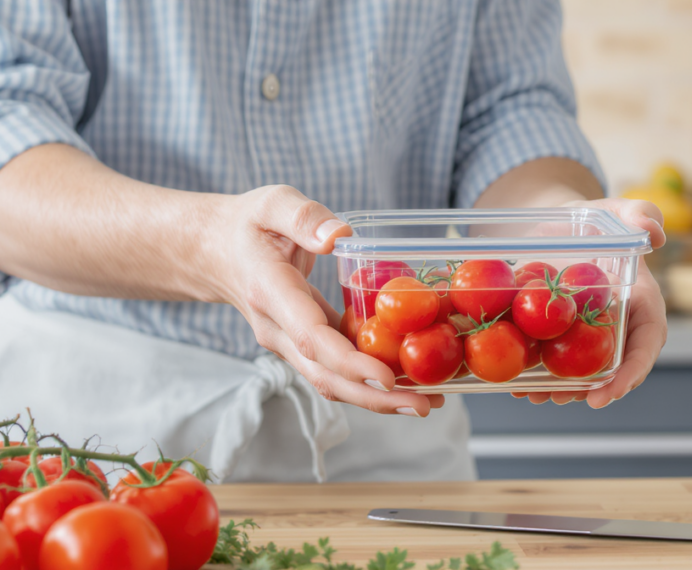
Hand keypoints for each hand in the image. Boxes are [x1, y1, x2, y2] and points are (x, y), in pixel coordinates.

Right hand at [211, 185, 443, 416]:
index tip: (387, 377)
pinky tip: (406, 380)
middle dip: (374, 397)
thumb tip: (339, 236)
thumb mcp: (272, 203)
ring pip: (330, 381)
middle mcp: (276, 329)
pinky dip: (367, 379)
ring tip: (427, 401)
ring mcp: (287, 343)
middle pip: (325, 375)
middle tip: (424, 405)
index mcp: (270, 293)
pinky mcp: (301, 344)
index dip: (349, 362)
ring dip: (376, 398)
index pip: (310, 337)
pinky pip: (334, 368)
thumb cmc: (247, 224)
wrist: (214, 252)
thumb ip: (304, 216)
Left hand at [511, 198, 667, 407]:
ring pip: (582, 370)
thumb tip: (656, 234)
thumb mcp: (615, 210)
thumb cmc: (595, 218)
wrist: (559, 225)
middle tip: (566, 399)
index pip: (646, 343)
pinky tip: (517, 385)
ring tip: (537, 396)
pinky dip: (538, 374)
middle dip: (593, 390)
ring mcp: (588, 334)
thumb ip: (640, 213)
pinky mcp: (560, 334)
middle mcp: (618, 325)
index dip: (632, 371)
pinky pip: (553, 359)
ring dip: (562, 390)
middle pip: (614, 367)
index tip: (609, 392)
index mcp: (641, 302)